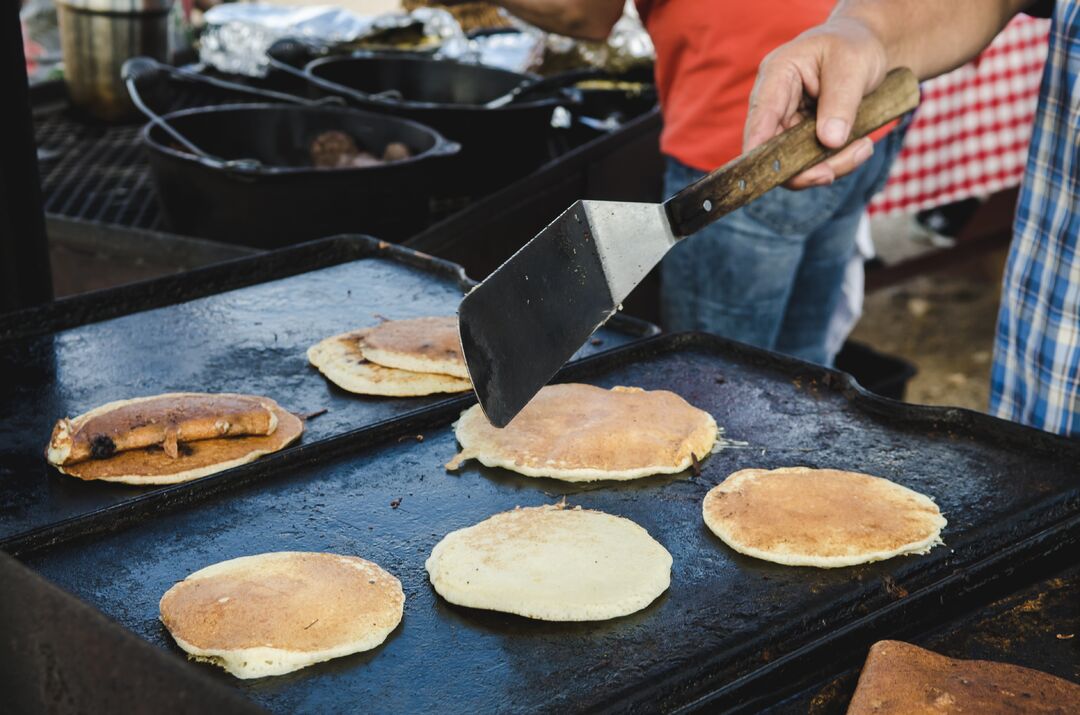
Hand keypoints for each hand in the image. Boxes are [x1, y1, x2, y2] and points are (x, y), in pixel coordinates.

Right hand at [744, 17, 889, 188]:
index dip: (759, 148)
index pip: (760, 117)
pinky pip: (813, 161)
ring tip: (862, 149)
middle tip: (833, 172)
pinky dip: (838, 162)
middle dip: (805, 166)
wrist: (867, 48)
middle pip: (774, 149)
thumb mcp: (852, 66)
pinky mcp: (803, 136)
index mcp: (777, 74)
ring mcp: (788, 122)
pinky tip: (860, 147)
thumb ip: (841, 103)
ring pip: (795, 162)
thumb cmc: (853, 47)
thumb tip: (830, 141)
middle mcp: (775, 103)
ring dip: (830, 165)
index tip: (768, 172)